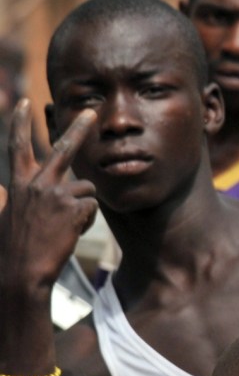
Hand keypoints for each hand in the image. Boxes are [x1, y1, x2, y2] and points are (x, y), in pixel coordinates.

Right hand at [1, 100, 97, 298]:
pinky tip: (69, 235)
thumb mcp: (5, 217)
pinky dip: (86, 222)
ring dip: (82, 207)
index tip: (25, 102)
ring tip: (63, 228)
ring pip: (86, 189)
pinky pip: (92, 207)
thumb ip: (8, 199)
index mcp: (18, 185)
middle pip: (63, 149)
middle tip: (92, 111)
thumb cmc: (12, 250)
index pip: (18, 147)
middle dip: (79, 128)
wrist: (19, 273)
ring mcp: (55, 194)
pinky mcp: (73, 206)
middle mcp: (36, 183)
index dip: (20, 123)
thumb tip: (0, 188)